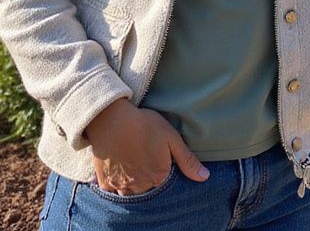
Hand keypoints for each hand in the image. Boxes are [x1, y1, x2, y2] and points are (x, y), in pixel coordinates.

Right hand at [84, 98, 208, 195]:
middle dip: (148, 173)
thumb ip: (187, 160)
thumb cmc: (144, 125)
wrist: (111, 119)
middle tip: (143, 151)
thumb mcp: (171, 138)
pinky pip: (113, 188)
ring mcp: (121, 186)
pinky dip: (117, 179)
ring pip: (130, 189)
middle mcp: (140, 186)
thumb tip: (204, 177)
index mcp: (159, 177)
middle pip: (148, 185)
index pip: (165, 179)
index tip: (157, 150)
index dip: (163, 164)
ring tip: (132, 157)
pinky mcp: (105, 182)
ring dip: (133, 179)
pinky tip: (119, 163)